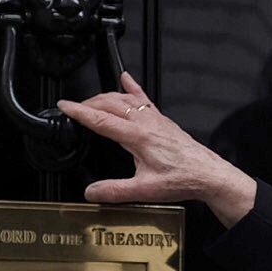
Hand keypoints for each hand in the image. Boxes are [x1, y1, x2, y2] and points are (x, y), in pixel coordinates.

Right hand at [57, 74, 257, 226]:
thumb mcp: (145, 190)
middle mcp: (146, 123)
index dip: (79, 111)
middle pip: (110, 104)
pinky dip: (132, 87)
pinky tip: (126, 78)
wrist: (207, 174)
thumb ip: (115, 191)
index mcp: (138, 137)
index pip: (101, 119)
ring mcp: (155, 119)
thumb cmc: (182, 179)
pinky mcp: (162, 121)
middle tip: (73, 108)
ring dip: (106, 97)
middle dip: (88, 103)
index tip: (64, 106)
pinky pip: (144, 98)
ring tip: (91, 99)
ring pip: (125, 99)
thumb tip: (91, 192)